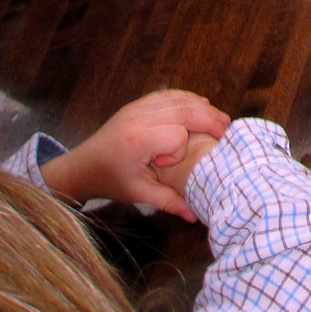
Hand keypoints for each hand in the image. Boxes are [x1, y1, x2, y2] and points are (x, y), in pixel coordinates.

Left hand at [40, 90, 229, 218]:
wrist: (83, 166)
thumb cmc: (111, 181)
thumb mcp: (139, 193)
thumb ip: (169, 200)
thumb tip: (196, 217)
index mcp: (139, 140)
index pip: (177, 135)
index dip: (178, 151)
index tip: (165, 165)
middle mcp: (140, 117)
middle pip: (184, 110)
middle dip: (208, 119)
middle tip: (227, 129)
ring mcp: (138, 106)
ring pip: (178, 99)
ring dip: (201, 107)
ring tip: (220, 118)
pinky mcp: (137, 103)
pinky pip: (168, 94)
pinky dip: (187, 98)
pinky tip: (200, 105)